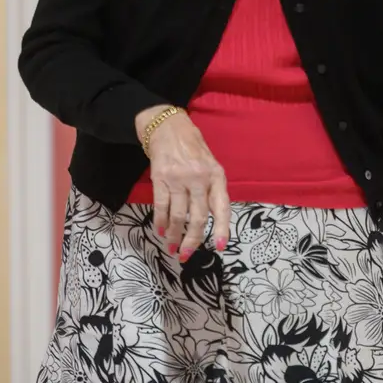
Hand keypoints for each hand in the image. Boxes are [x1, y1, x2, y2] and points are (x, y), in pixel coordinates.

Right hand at [136, 105, 229, 261]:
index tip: (220, 247)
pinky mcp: (160, 179)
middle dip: (192, 240)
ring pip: (178, 216)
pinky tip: (161, 231)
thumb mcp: (211, 164)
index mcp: (216, 176)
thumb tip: (213, 220)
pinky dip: (160, 222)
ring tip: (172, 247)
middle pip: (198, 217)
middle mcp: (199, 179)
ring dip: (174, 235)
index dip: (222, 228)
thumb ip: (212, 189)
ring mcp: (179, 179)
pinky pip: (161, 207)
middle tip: (186, 255)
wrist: (168, 127)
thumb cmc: (193, 148)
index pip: (222, 207)